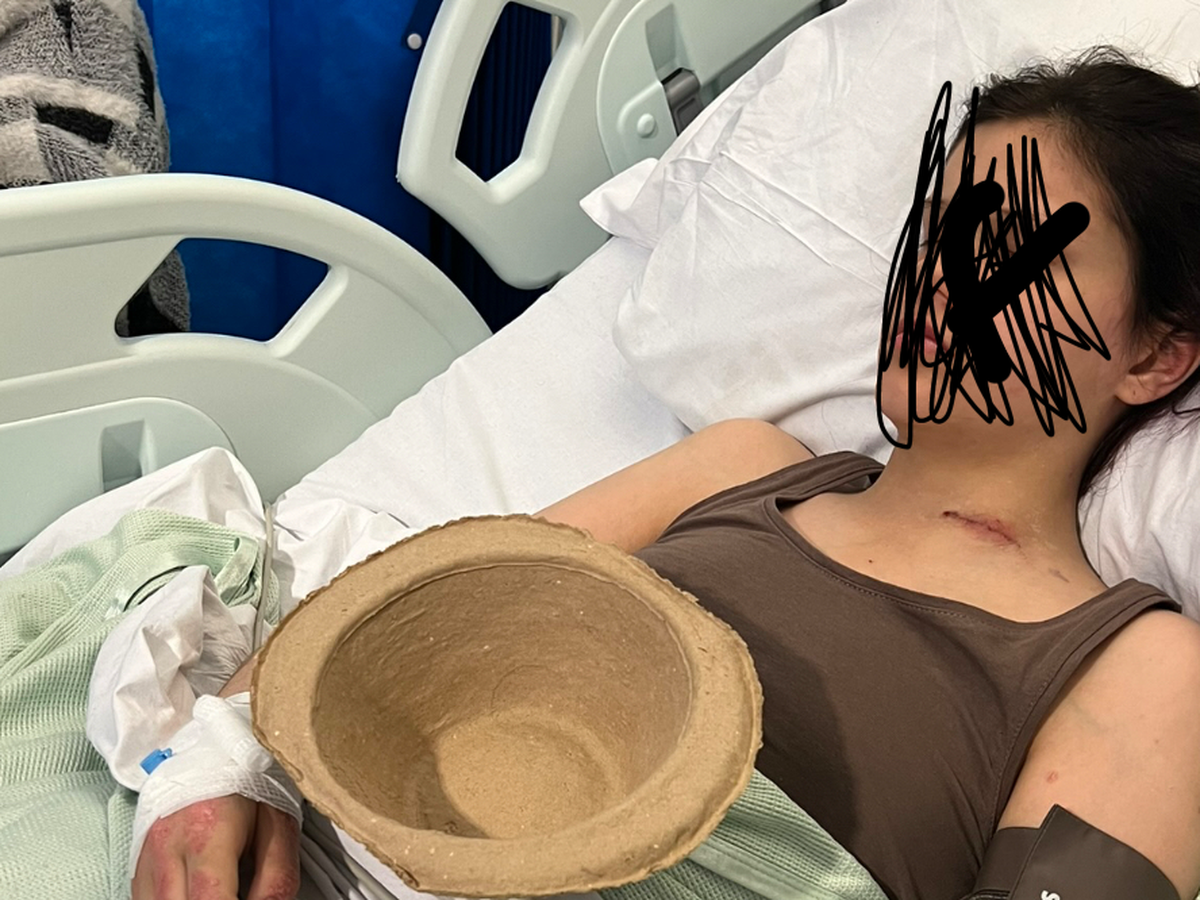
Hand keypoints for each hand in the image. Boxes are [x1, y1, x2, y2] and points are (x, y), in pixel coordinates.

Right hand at [132, 795, 299, 899]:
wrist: (210, 748)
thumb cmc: (246, 782)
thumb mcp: (279, 823)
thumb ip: (277, 876)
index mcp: (207, 835)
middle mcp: (167, 849)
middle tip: (238, 894)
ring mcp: (146, 860)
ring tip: (221, 892)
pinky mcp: (136, 868)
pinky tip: (198, 893)